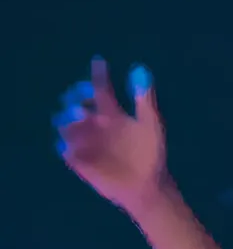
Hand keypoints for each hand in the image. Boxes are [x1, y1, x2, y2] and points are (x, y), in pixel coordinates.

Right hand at [56, 58, 167, 217]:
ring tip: (79, 117)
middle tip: (83, 99)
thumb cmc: (151, 154)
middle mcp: (95, 125)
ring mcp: (86, 142)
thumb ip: (145, 99)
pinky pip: (66, 150)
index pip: (100, 90)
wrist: (147, 184)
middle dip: (75, 98)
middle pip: (77, 104)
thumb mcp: (151, 124)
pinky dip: (65, 145)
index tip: (100, 63)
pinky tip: (71, 143)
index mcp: (112, 114)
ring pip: (67, 125)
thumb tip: (140, 69)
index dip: (99, 75)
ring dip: (68, 119)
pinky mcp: (80, 160)